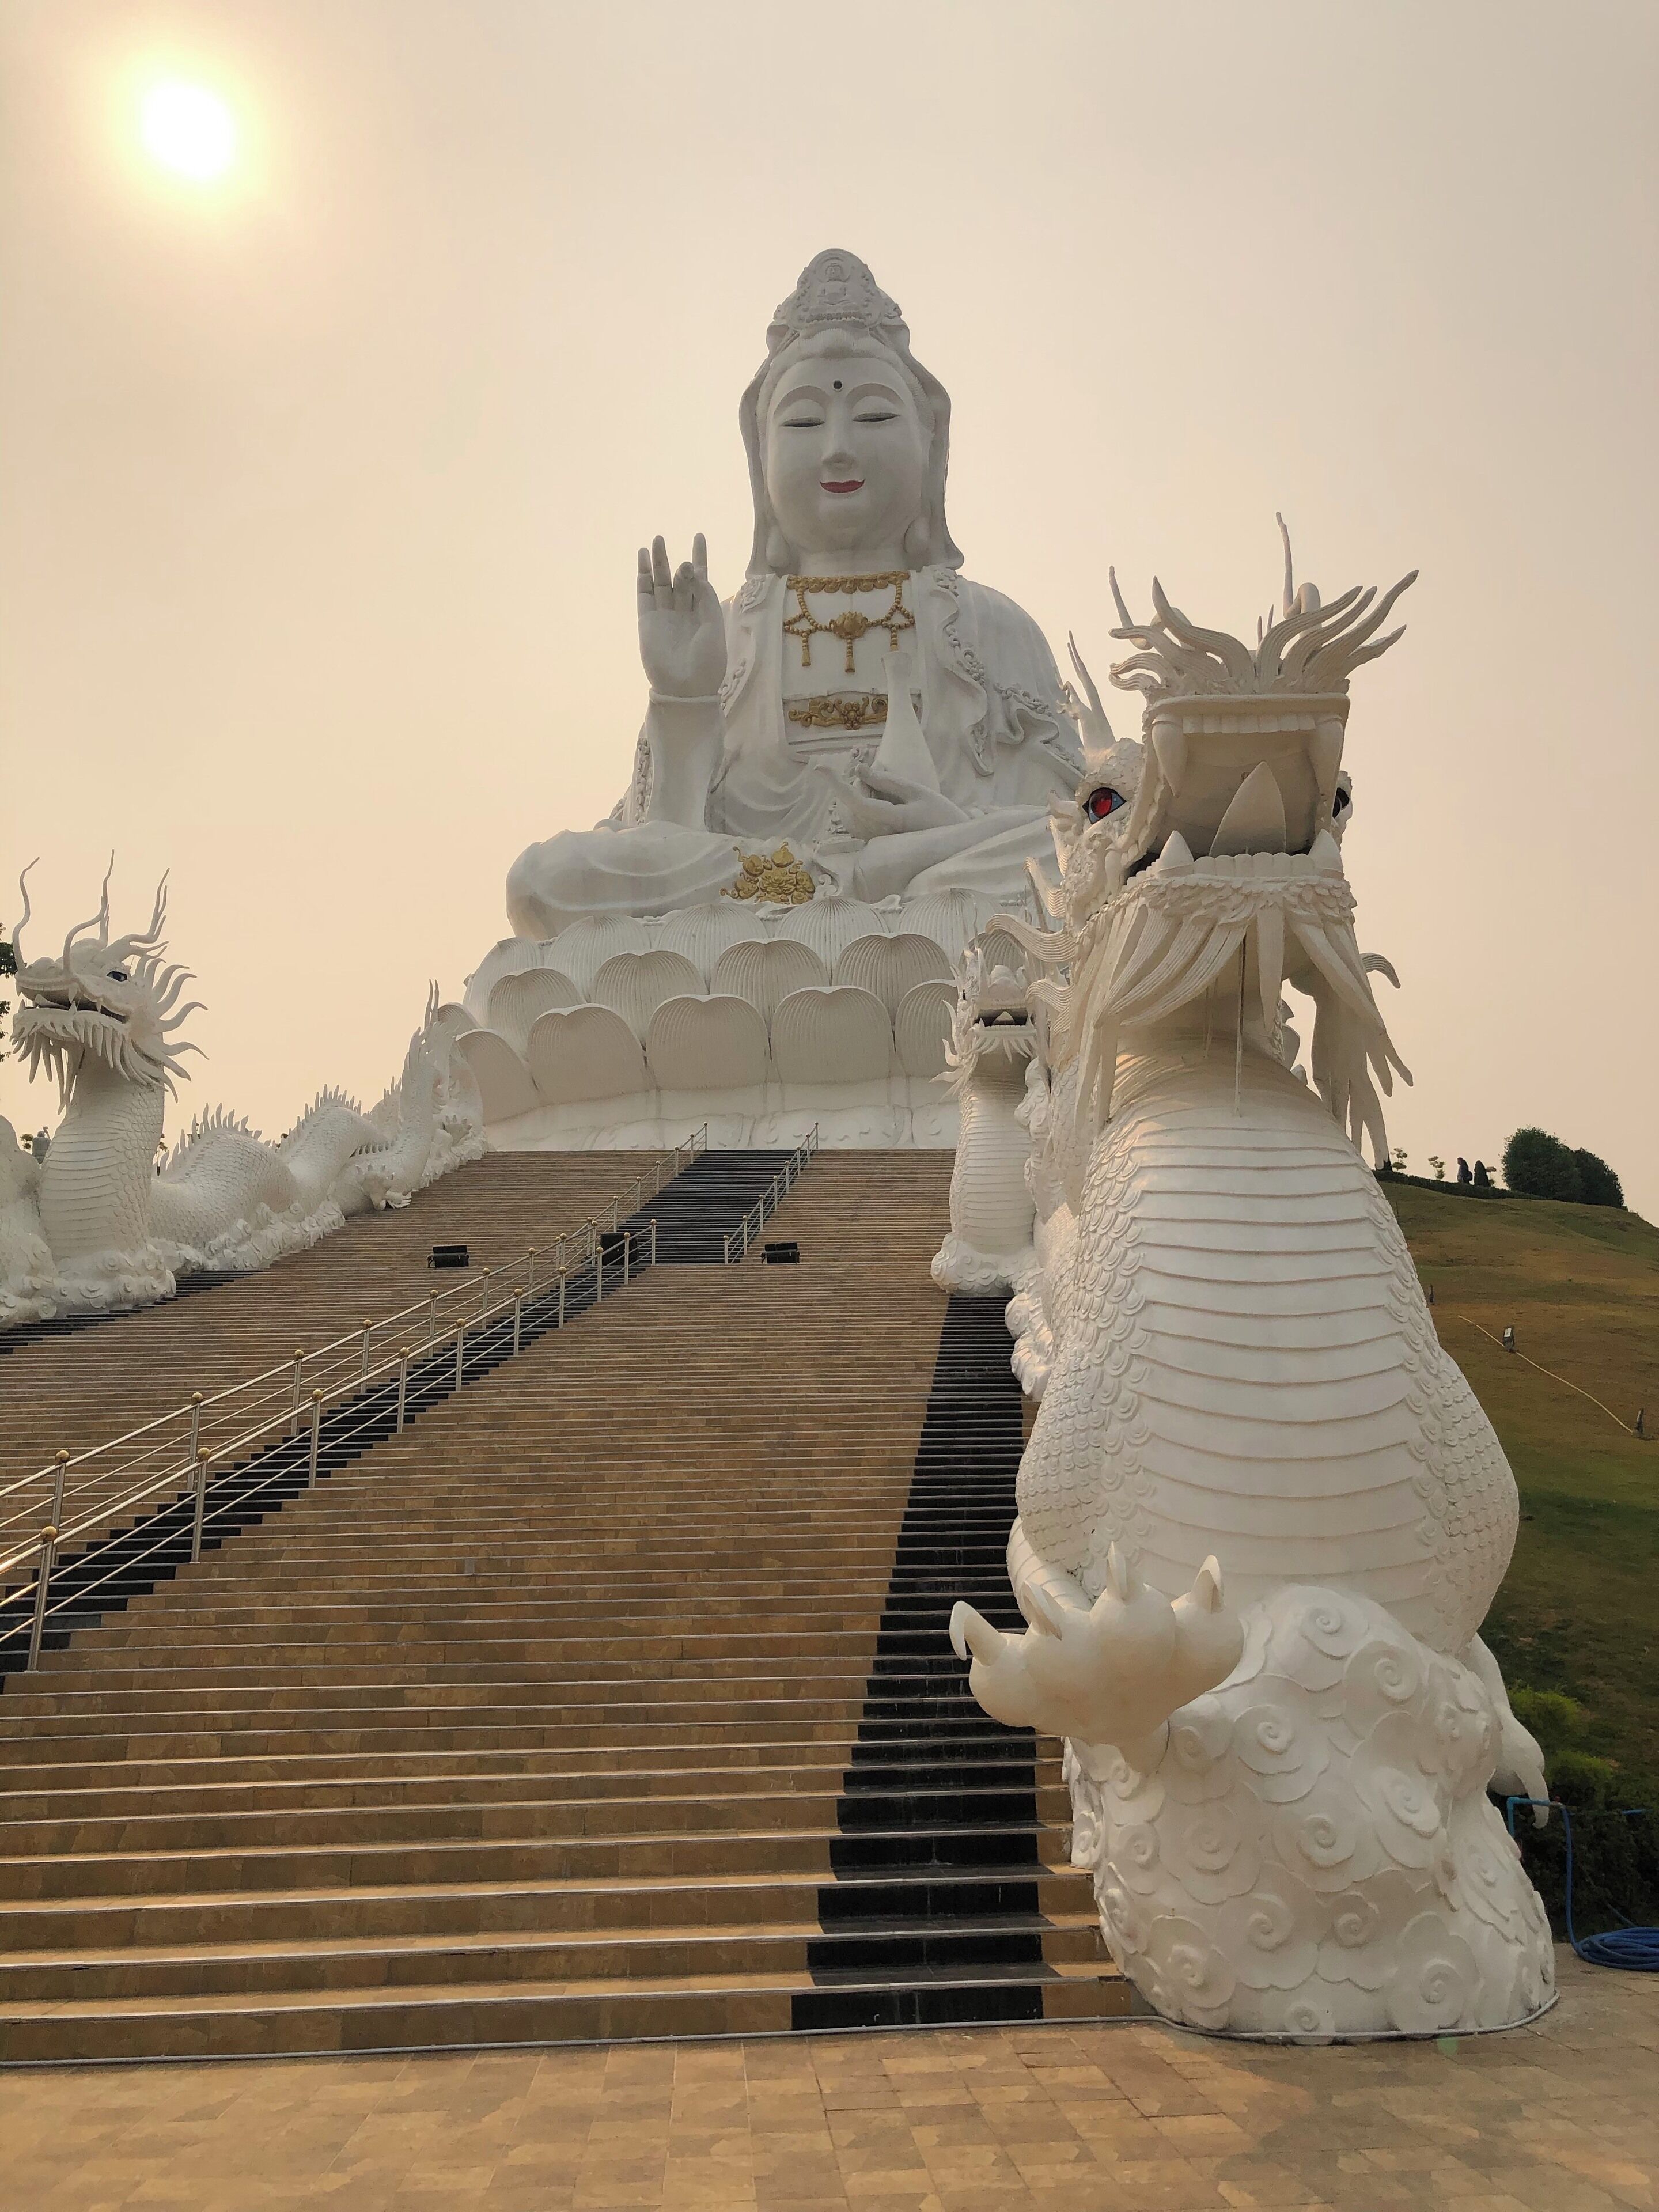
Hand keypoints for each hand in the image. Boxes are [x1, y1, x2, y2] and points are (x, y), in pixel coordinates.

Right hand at [637, 533, 725, 698]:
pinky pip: (644, 594)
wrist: (686, 687)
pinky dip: (642, 577)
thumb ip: (705, 596)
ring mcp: (664, 615)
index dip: (699, 557)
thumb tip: (694, 572)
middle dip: (672, 559)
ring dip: (656, 562)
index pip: (700, 578)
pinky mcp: (647, 621)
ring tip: (654, 541)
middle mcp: (682, 610)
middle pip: (677, 578)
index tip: (698, 536)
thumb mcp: (713, 624)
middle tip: (663, 538)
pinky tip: (642, 560)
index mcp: (703, 610)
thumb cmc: (707, 659)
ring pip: (659, 582)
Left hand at [824, 757, 966, 837]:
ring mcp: (873, 840)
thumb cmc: (940, 815)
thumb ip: (886, 781)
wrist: (951, 846)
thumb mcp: (916, 792)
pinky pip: (857, 817)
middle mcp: (876, 834)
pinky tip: (883, 800)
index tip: (820, 767)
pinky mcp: (872, 841)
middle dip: (862, 782)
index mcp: (889, 820)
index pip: (855, 800)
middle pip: (853, 800)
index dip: (836, 783)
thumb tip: (859, 770)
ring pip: (852, 809)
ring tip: (888, 790)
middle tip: (882, 771)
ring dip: (863, 792)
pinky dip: (864, 802)